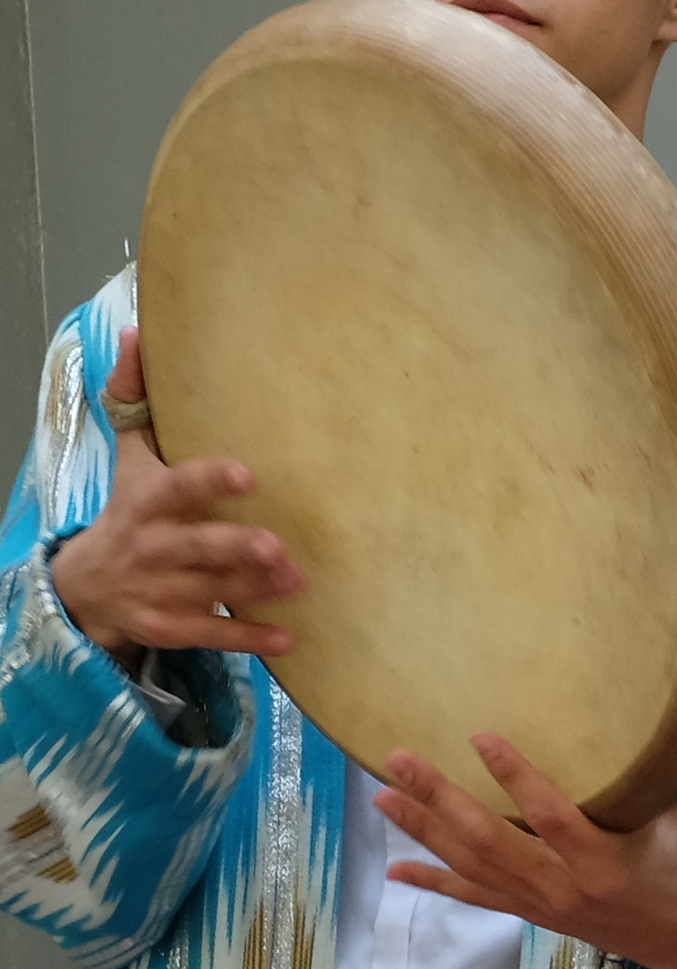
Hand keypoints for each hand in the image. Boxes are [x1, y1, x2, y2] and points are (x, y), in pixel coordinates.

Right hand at [46, 335, 305, 657]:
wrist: (86, 588)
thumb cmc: (129, 511)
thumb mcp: (129, 458)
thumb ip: (135, 400)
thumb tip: (137, 331)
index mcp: (148, 502)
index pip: (178, 487)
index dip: (210, 480)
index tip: (249, 473)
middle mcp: (154, 547)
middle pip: (195, 546)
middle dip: (234, 547)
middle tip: (277, 545)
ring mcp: (161, 590)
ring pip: (210, 591)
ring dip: (254, 589)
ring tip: (298, 581)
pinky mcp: (171, 626)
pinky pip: (212, 634)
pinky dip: (249, 638)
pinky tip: (289, 636)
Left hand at [379, 737, 676, 968]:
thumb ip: (643, 779)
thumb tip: (614, 719)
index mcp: (607, 865)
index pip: (552, 817)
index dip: (515, 777)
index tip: (480, 736)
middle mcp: (565, 888)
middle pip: (489, 841)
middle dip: (440, 799)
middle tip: (400, 760)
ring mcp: (543, 904)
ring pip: (472, 866)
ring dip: (424, 831)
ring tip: (383, 796)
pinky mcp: (532, 913)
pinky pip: (476, 897)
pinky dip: (434, 883)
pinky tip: (396, 870)